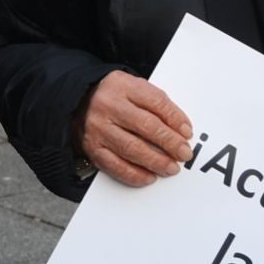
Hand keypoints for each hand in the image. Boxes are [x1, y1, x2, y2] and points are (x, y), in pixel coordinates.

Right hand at [74, 71, 193, 186]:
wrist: (76, 102)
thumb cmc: (113, 97)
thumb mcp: (132, 88)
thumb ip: (155, 103)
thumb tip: (181, 129)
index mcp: (122, 86)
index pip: (155, 101)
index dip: (175, 118)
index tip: (187, 132)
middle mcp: (108, 106)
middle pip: (146, 125)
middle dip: (169, 142)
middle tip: (184, 153)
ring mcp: (98, 128)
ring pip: (132, 148)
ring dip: (156, 161)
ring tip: (171, 167)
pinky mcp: (92, 148)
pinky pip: (115, 165)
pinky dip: (135, 174)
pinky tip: (149, 177)